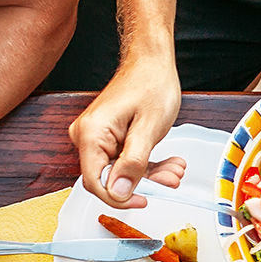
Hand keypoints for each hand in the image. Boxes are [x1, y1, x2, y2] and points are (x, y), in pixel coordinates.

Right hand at [69, 56, 187, 207]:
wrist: (151, 61)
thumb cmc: (150, 83)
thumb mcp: (149, 128)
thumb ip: (133, 164)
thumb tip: (119, 193)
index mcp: (91, 134)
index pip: (95, 182)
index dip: (119, 197)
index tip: (144, 200)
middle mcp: (87, 137)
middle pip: (109, 177)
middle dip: (142, 183)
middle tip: (170, 180)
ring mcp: (96, 138)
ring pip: (119, 172)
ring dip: (149, 175)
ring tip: (174, 169)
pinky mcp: (107, 139)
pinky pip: (123, 162)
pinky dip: (146, 165)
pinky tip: (166, 163)